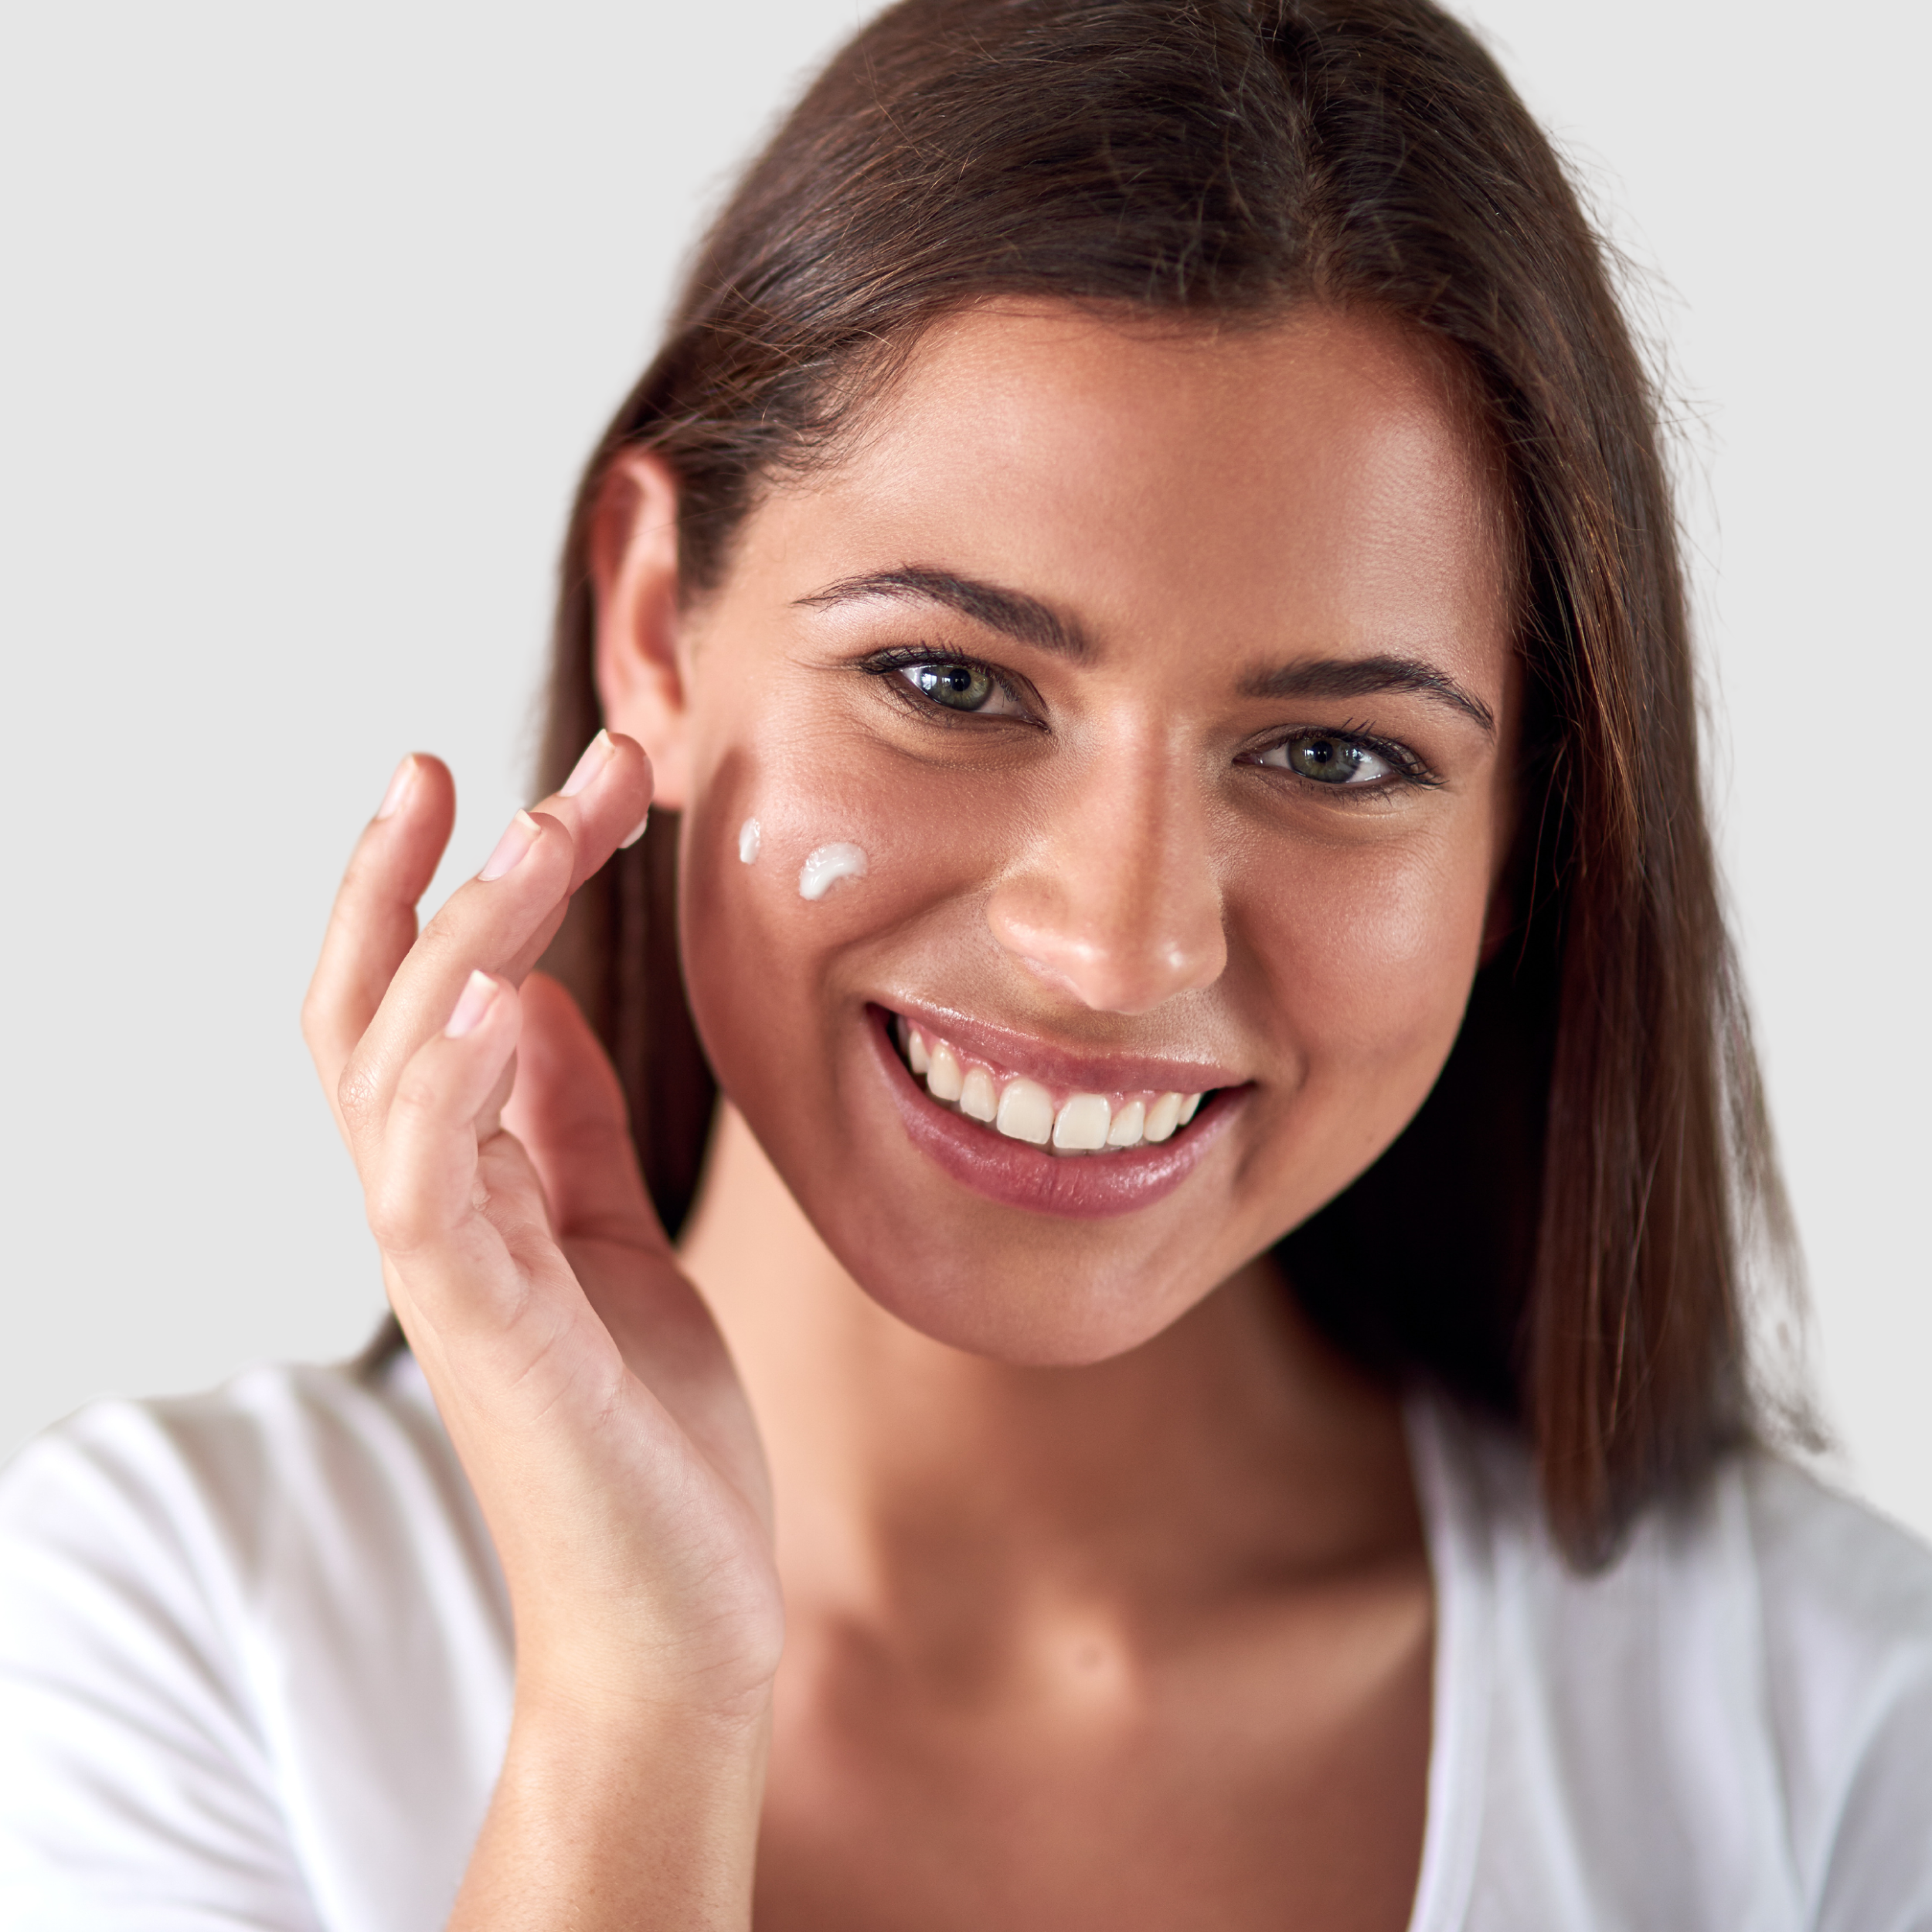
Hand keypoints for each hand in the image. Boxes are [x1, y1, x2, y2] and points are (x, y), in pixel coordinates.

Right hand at [301, 736, 780, 1723]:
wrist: (672, 1615)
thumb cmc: (642, 1428)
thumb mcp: (612, 1233)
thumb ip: (561, 1123)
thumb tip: (531, 996)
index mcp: (467, 1181)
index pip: (414, 996)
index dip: (442, 882)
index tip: (524, 780)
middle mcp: (431, 1209)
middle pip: (381, 1000)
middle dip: (447, 870)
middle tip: (551, 768)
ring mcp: (447, 1269)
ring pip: (393, 1064)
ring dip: (460, 934)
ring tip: (540, 830)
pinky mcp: (486, 1333)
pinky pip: (430, 1182)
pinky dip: (451, 1075)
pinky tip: (499, 984)